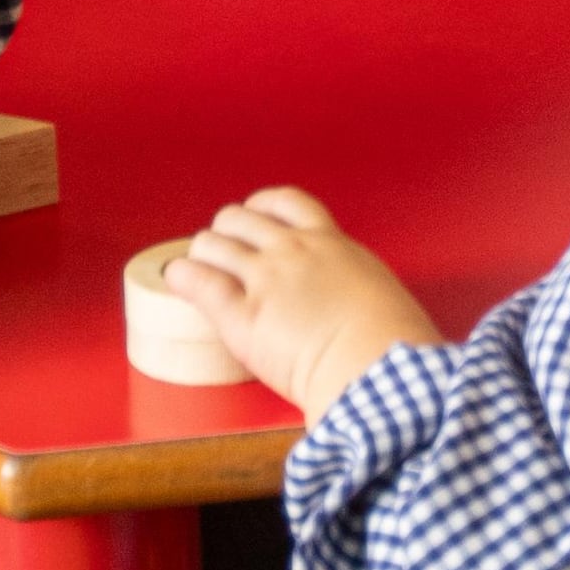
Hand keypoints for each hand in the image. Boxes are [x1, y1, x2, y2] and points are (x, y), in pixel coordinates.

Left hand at [169, 185, 441, 415]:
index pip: (285, 203)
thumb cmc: (392, 343)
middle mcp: (292, 251)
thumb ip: (356, 288)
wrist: (376, 366)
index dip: (261, 207)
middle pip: (239, 218)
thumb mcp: (380, 293)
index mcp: (330, 244)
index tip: (254, 217)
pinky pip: (199, 281)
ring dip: (202, 253)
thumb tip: (359, 309)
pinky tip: (177, 278)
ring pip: (213, 244)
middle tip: (223, 253)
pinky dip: (182, 276)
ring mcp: (265, 279)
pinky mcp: (242, 315)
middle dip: (227, 232)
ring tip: (198, 267)